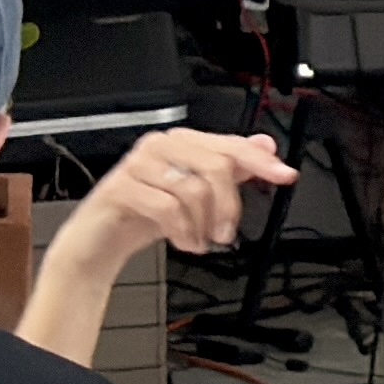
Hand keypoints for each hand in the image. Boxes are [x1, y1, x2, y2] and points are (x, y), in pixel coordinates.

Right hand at [40, 128, 295, 299]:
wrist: (98, 241)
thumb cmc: (145, 214)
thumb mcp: (195, 194)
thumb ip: (229, 169)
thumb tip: (266, 148)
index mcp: (181, 142)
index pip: (230, 145)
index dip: (260, 161)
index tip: (285, 175)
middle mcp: (159, 146)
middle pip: (216, 166)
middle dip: (228, 206)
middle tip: (226, 232)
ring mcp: (138, 164)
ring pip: (193, 189)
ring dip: (203, 224)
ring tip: (200, 240)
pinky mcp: (121, 187)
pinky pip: (167, 207)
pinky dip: (183, 231)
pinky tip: (184, 242)